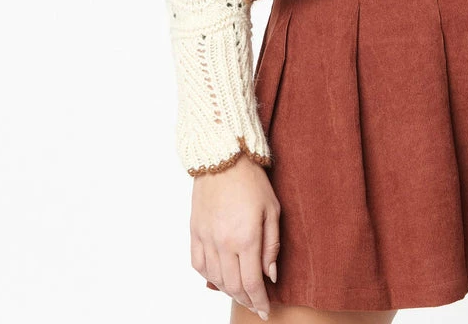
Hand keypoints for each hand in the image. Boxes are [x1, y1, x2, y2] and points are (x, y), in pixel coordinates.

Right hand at [190, 152, 280, 319]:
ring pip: (215, 279)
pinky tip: (218, 277)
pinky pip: (198, 265)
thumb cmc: (252, 181)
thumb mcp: (273, 210)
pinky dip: (208, 276)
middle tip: (256, 305)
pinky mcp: (194, 232)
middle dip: (246, 300)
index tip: (265, 311)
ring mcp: (206, 238)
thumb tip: (270, 275)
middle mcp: (223, 243)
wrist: (223, 158)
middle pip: (233, 285)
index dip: (259, 301)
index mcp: (246, 238)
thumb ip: (272, 245)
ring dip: (228, 290)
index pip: (252, 283)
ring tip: (240, 292)